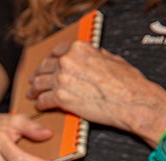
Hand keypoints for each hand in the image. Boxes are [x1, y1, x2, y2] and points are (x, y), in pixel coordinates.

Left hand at [27, 41, 165, 143]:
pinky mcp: (60, 97)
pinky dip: (40, 104)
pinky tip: (40, 106)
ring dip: (34, 91)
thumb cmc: (128, 83)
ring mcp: (62, 79)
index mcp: (80, 49)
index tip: (45, 66)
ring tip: (32, 95)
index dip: (48, 60)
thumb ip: (96, 56)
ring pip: (39, 84)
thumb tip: (92, 56)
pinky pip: (43, 100)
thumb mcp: (113, 59)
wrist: (133, 101)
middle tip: (33, 82)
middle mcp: (68, 61)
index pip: (56, 51)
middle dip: (37, 75)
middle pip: (44, 67)